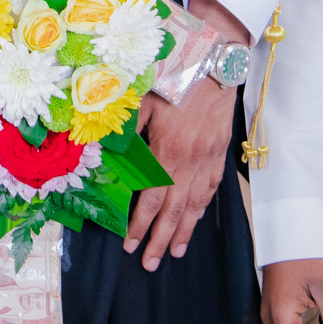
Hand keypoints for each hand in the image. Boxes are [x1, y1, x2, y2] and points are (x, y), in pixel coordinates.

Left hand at [124, 0, 248, 271]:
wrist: (215, 59)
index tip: (128, 244)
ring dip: (185, 231)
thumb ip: (125, 126)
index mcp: (168, 149)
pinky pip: (211, 188)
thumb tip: (102, 149)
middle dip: (161, 239)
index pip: (152, 198)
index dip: (140, 224)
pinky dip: (203, 208)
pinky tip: (196, 218)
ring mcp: (208, 158)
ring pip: (196, 204)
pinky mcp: (220, 152)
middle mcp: (190, 161)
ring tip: (176, 253)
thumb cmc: (174, 73)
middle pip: (175, 210)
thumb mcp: (142, 96)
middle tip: (150, 264)